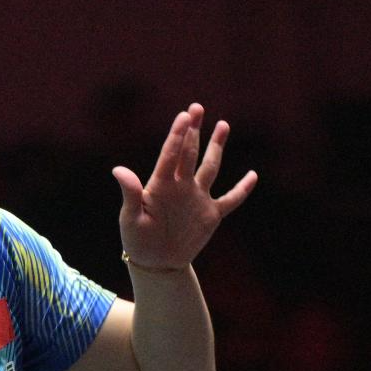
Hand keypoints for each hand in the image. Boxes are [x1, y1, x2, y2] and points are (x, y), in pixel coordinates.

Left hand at [112, 103, 256, 269]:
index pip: (170, 155)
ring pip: (210, 167)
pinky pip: (231, 199)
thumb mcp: (130, 218)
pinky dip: (242, 189)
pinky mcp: (211, 215)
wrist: (155, 263)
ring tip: (222, 124)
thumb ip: (130, 193)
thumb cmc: (137, 240)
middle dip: (193, 131)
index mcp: (160, 185)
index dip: (177, 136)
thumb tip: (118, 169)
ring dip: (216, 147)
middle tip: (196, 107)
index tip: (184, 116)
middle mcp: (180, 186)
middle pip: (189, 153)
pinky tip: (253, 175)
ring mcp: (197, 198)